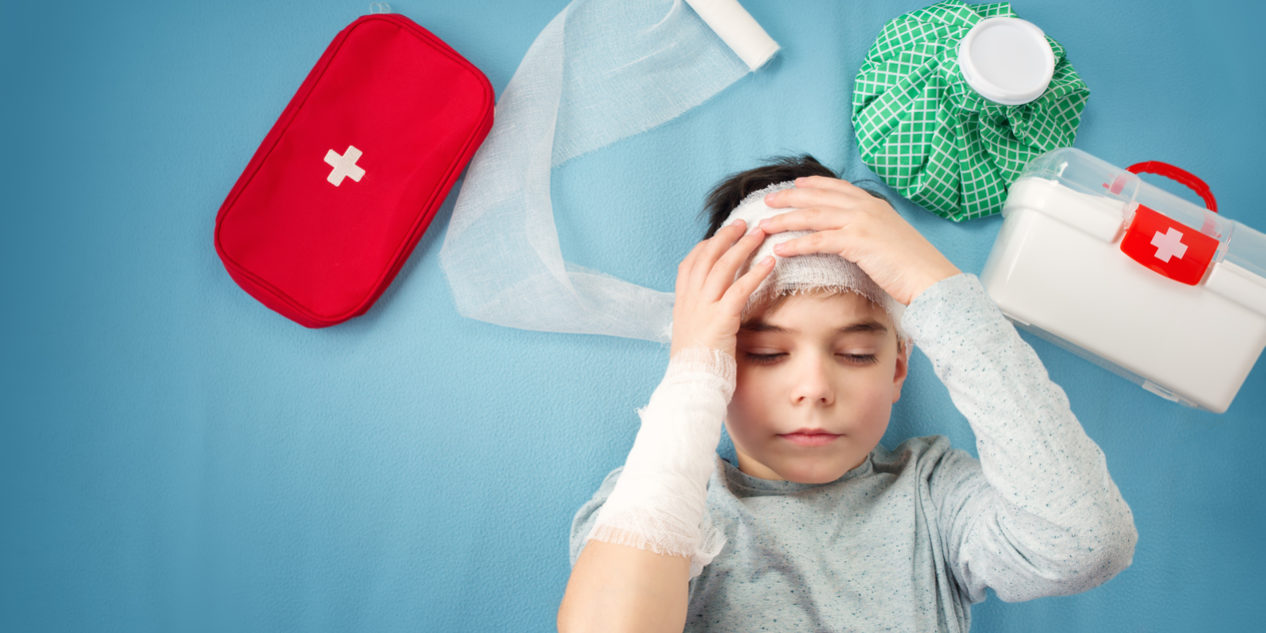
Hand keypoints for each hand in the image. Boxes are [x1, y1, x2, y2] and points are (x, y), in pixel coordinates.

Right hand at [671, 220, 775, 358]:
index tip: (720, 236)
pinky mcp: (720, 319)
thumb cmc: (696, 366)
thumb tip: (715, 311)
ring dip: (743, 247)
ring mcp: (703, 309)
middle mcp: (690, 301)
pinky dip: (755, 273)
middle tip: (743, 223)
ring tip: (760, 233)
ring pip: (722, 267)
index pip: (689, 264)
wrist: (690, 385)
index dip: (705, 246)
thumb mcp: (693, 336)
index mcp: (682, 303)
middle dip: (726, 237)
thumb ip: (702, 318)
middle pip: (706, 257)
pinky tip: (770, 263)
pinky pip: (739, 289)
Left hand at [759, 177, 959, 304]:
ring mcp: (861, 222)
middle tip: (768, 200)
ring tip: (764, 226)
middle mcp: (866, 208)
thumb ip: (871, 230)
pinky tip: (780, 250)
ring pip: (813, 216)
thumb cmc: (913, 265)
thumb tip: (854, 236)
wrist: (931, 278)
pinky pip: (818, 240)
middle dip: (790, 198)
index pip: (837, 187)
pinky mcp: (857, 242)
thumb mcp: (891, 237)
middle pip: (818, 198)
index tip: (795, 184)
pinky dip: (796, 244)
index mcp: (874, 205)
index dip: (813, 185)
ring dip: (785, 220)